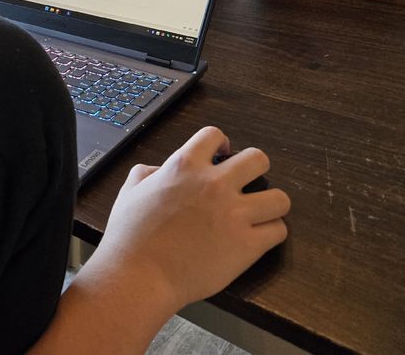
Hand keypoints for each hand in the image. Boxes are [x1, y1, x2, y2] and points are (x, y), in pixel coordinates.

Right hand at [90, 126, 289, 311]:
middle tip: (247, 183)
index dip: (221, 144)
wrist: (139, 274)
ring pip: (279, 198)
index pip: (214, 135)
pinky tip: (257, 238)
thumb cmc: (130, 236)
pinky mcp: (247, 245)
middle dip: (255, 168)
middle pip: (258, 159)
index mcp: (184, 167)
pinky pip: (279, 231)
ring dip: (270, 204)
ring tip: (259, 214)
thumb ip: (146, 174)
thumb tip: (159, 171)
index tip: (222, 155)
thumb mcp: (129, 192)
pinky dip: (270, 234)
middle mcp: (214, 184)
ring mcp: (234, 214)